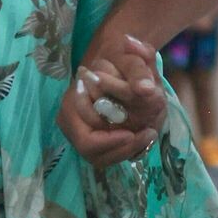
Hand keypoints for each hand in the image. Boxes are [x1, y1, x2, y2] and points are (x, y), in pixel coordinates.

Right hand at [58, 34, 165, 169]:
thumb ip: (138, 70)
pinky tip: (142, 137)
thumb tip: (146, 88)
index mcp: (72, 104)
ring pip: (98, 157)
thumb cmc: (122, 62)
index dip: (110, 140)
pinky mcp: (91, 138)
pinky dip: (125, 150)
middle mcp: (70, 122)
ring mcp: (78, 132)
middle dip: (120, 148)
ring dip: (125, 151)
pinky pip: (105, 155)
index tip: (133, 132)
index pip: (85, 137)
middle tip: (146, 134)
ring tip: (148, 134)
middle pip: (90, 152)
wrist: (118, 64)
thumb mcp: (132, 60)